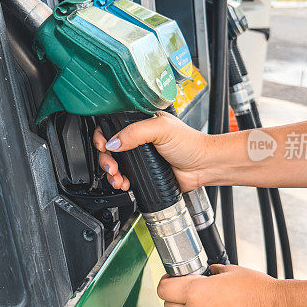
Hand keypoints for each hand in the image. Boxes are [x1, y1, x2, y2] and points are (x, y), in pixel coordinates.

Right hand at [93, 111, 210, 191]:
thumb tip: (113, 142)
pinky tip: (124, 183)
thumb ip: (135, 132)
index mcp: (140, 123)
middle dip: (105, 159)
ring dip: (111, 173)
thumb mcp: (161, 129)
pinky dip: (120, 182)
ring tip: (117, 178)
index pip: (112, 126)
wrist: (203, 166)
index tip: (103, 145)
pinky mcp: (143, 172)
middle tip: (112, 166)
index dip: (103, 136)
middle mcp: (138, 139)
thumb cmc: (190, 144)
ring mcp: (140, 157)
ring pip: (115, 164)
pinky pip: (125, 177)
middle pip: (110, 148)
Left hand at [157, 265, 289, 306]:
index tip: (172, 278)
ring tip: (195, 305)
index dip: (166, 281)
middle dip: (174, 296)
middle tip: (185, 288)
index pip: (164, 290)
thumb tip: (208, 271)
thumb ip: (213, 272)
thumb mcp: (231, 271)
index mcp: (196, 293)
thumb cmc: (259, 291)